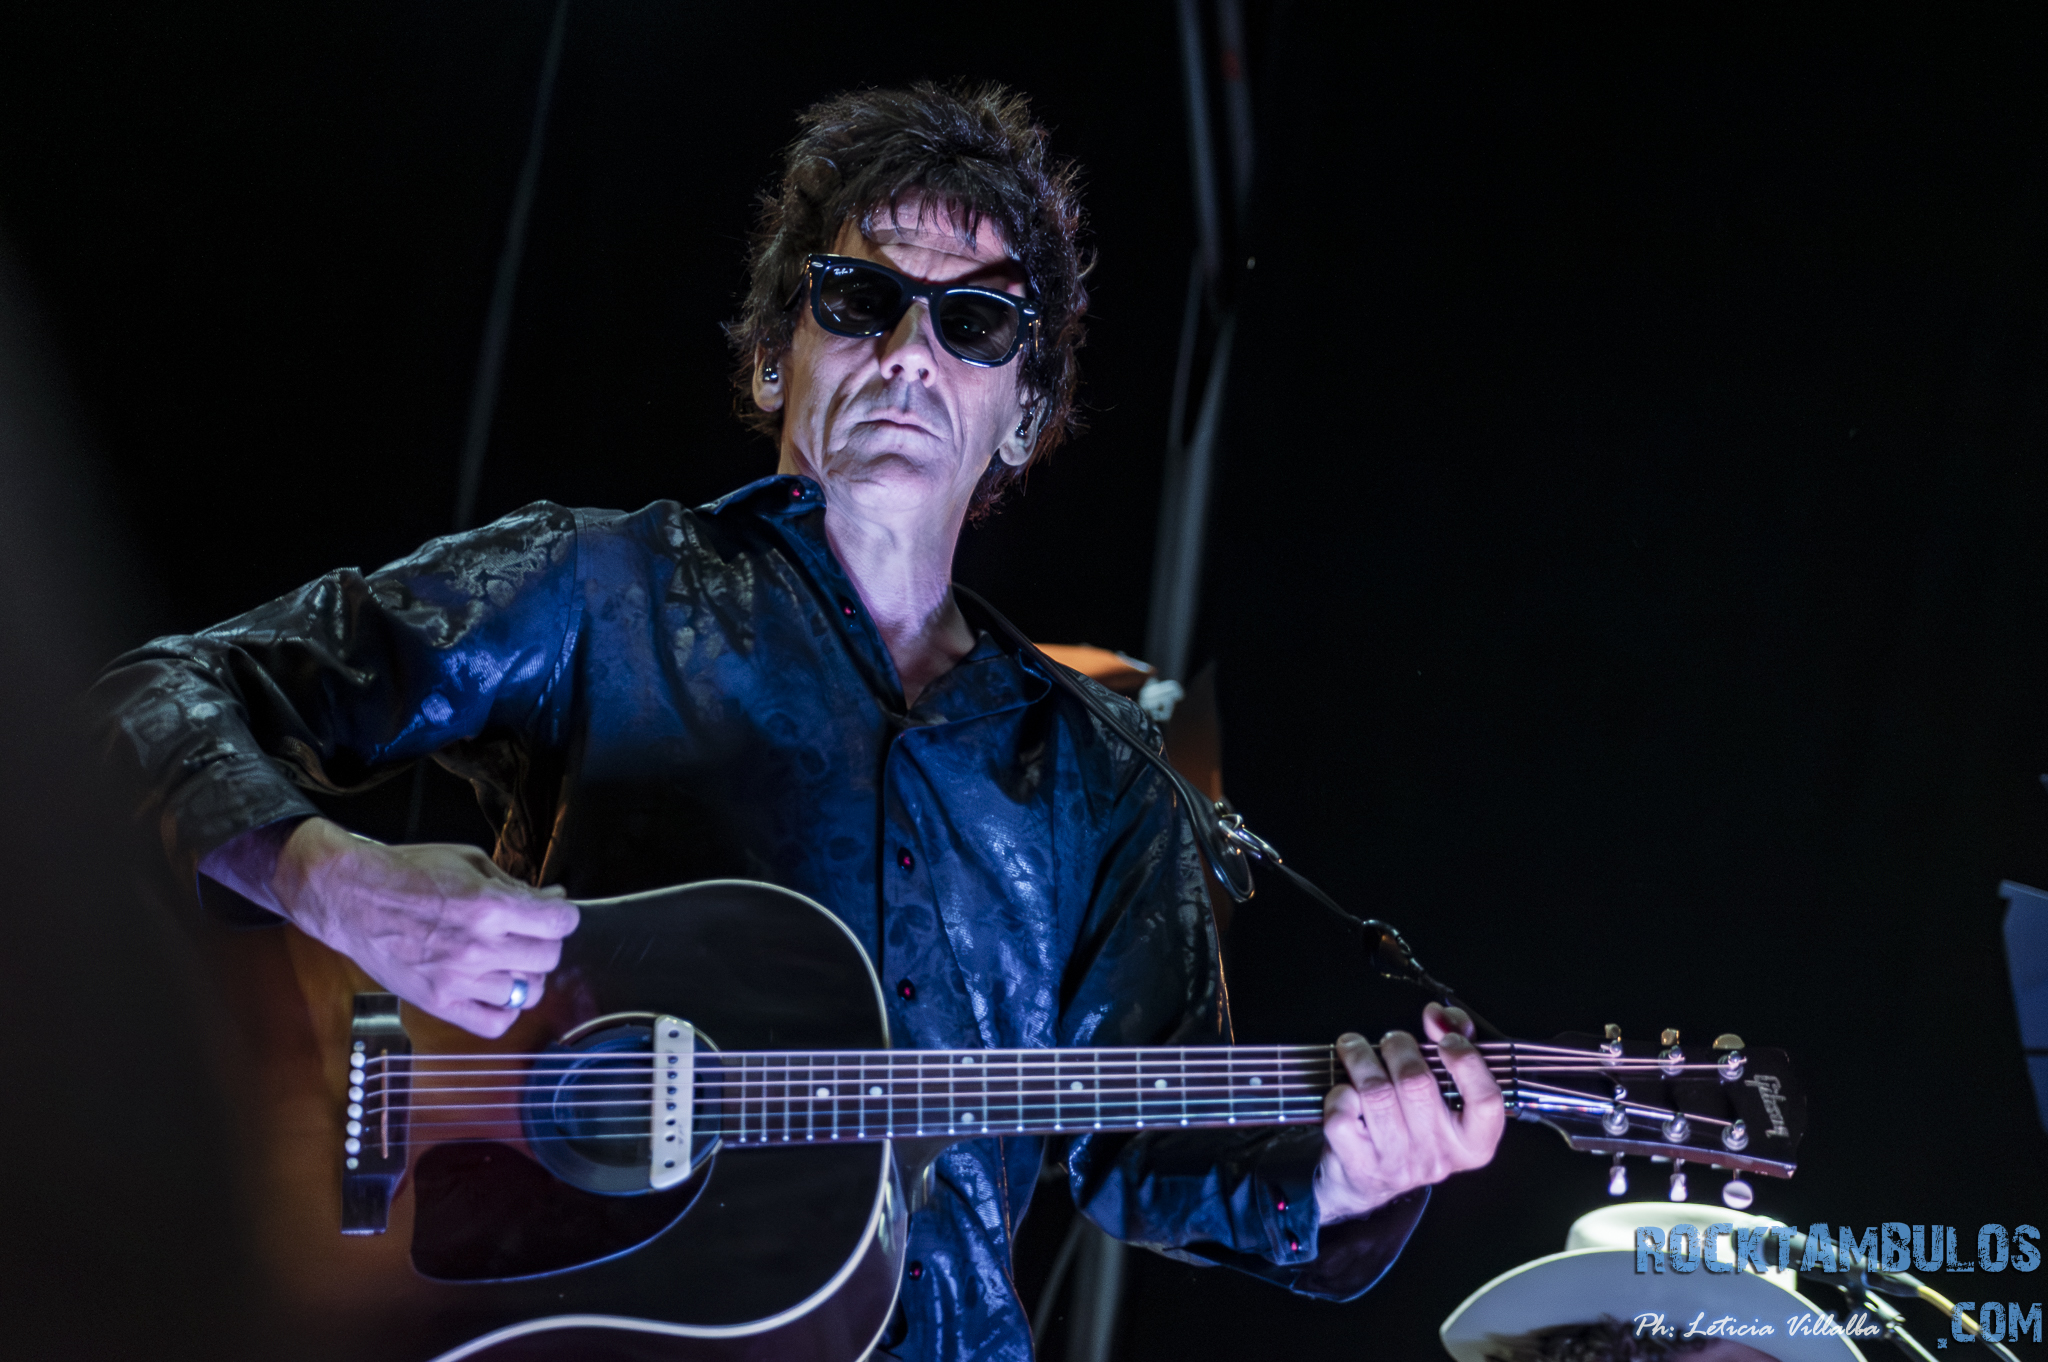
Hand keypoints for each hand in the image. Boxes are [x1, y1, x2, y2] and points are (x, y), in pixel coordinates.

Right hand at [268, 817, 578, 1037]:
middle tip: (529, 933)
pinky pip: (494, 1024)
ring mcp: (458, 980)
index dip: (564, 916)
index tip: (555, 913)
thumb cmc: (409, 872)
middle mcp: (478, 948)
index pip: (560, 924)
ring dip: (527, 975)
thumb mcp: (469, 862)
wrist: (351, 896)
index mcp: (489, 907)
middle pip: (548, 959)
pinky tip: (497, 990)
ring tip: (510, 960)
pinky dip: (505, 1011)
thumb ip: (515, 885)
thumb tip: (554, 899)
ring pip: (528, 994)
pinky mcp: (438, 1002)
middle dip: (545, 942)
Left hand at [1315, 1002, 1505, 1222]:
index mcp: (1473, 1141)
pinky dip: (1339, 1093)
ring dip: (1360, 1057)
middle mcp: (1440, 1156)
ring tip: (1354, 1047)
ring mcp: (1399, 1163)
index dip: (1467, 1061)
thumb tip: (1438, 1016)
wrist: (1371, 1182)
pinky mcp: (1361, 1165)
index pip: (1485, 1100)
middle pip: (1417, 1084)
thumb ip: (1454, 1043)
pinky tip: (1344, 1089)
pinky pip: (1343, 1117)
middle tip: (1390, 1041)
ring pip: (1376, 1094)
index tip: (1446, 1039)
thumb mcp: (1446, 1091)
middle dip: (1398, 1047)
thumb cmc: (1414, 1125)